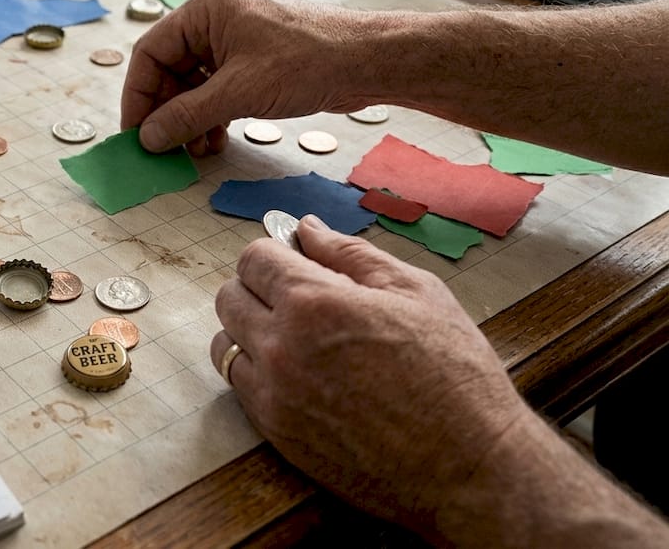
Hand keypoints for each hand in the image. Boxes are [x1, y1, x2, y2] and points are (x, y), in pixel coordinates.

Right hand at [121, 0, 374, 153]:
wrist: (367, 61)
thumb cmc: (309, 60)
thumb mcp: (239, 92)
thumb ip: (187, 115)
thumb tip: (150, 137)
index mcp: (204, 11)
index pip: (150, 53)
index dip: (138, 95)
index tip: (135, 132)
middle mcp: (214, 21)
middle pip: (170, 70)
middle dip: (166, 112)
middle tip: (162, 148)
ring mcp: (235, 41)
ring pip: (193, 84)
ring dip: (189, 119)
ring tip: (193, 151)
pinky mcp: (253, 61)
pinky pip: (216, 90)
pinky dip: (211, 117)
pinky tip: (214, 141)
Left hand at [209, 215, 533, 533]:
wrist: (468, 468)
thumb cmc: (454, 374)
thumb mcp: (416, 292)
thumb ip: (351, 254)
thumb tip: (308, 228)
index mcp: (314, 303)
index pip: (255, 259)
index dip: (275, 252)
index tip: (297, 260)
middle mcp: (280, 346)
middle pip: (230, 297)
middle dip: (258, 287)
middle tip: (300, 297)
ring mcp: (272, 393)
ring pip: (225, 343)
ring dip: (249, 330)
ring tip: (297, 337)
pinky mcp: (274, 432)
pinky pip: (239, 386)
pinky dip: (256, 371)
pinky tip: (297, 373)